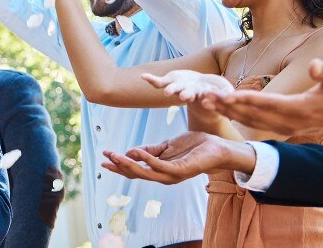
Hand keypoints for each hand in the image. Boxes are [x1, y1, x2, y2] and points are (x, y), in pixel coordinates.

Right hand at [101, 131, 255, 184]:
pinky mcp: (181, 171)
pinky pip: (160, 166)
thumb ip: (150, 149)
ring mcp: (172, 175)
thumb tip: (130, 151)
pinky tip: (136, 152)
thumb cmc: (194, 146)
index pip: (135, 170)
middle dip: (119, 166)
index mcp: (160, 170)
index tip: (105, 157)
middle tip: (104, 158)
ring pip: (145, 173)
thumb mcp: (168, 145)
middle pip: (136, 174)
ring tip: (115, 155)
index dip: (119, 165)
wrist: (217, 146)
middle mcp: (164, 176)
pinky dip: (147, 159)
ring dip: (128, 164)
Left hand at [142, 70, 234, 101]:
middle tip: (182, 96)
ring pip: (171, 88)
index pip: (197, 96)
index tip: (197, 97)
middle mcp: (186, 92)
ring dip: (168, 89)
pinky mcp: (169, 81)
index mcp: (198, 94)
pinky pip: (158, 82)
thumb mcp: (222, 90)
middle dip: (182, 94)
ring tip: (166, 91)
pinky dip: (150, 79)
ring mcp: (177, 87)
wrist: (201, 87)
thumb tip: (231, 94)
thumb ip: (226, 92)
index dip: (197, 96)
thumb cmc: (213, 89)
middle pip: (183, 93)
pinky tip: (143, 76)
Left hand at [205, 59, 322, 136]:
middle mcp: (288, 121)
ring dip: (226, 112)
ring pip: (249, 121)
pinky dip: (235, 116)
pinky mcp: (281, 128)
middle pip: (251, 114)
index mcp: (300, 108)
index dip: (246, 100)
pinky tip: (220, 109)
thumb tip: (314, 66)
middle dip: (226, 106)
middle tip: (203, 97)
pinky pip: (253, 123)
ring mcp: (283, 127)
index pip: (267, 104)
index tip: (226, 95)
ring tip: (204, 102)